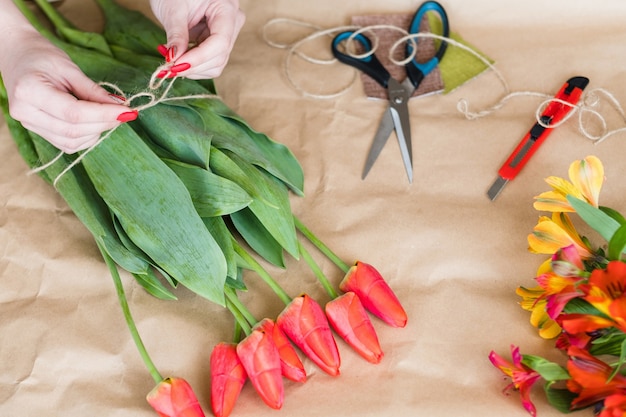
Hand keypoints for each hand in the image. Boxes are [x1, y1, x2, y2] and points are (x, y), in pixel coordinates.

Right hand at [0, 18, 133, 153]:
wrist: (18, 56)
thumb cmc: (42, 57)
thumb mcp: (69, 68)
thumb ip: (93, 90)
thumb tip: (119, 107)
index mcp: (29, 91)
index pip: (73, 113)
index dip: (103, 115)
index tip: (127, 111)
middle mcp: (25, 112)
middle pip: (73, 130)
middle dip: (104, 124)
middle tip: (124, 113)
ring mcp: (29, 125)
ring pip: (71, 141)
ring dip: (97, 132)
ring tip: (110, 115)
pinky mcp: (37, 131)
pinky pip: (67, 144)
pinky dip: (87, 137)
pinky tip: (96, 123)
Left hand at [150, 0, 244, 78]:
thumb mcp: (173, 9)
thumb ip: (176, 35)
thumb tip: (174, 59)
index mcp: (227, 9)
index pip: (220, 42)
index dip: (199, 57)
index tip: (177, 65)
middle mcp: (233, 23)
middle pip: (220, 56)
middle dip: (194, 65)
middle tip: (169, 68)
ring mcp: (227, 34)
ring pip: (217, 64)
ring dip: (194, 69)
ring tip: (173, 62)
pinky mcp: (218, 43)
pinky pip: (211, 62)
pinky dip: (194, 66)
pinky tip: (180, 59)